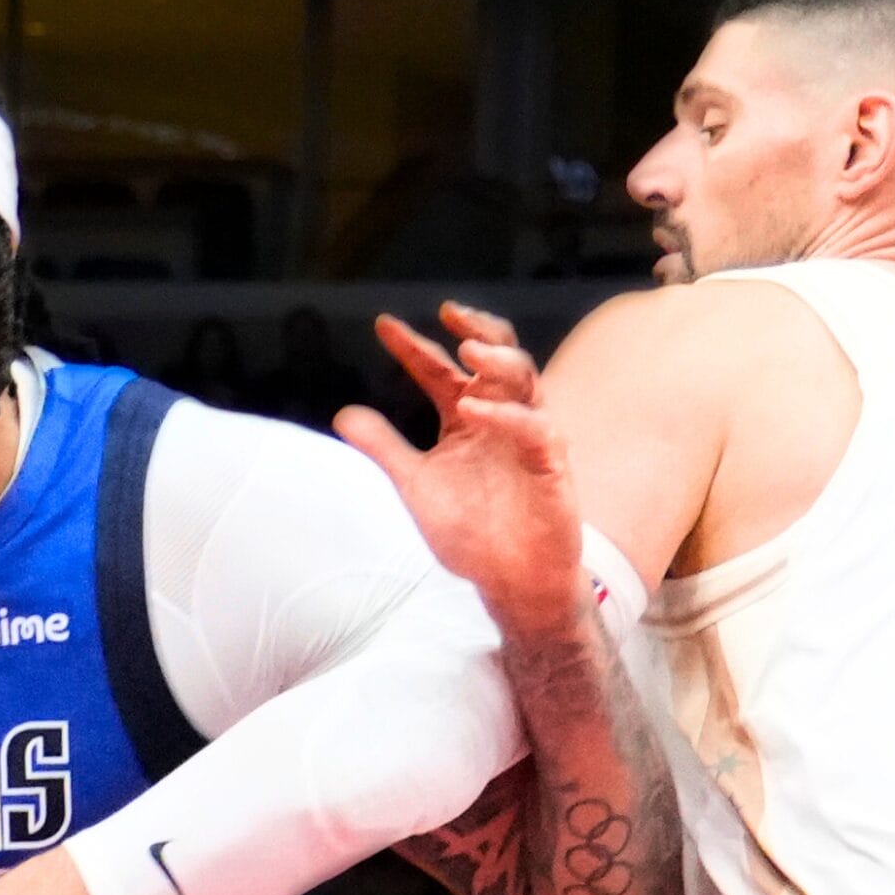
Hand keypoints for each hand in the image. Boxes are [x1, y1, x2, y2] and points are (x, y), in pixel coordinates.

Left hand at [335, 302, 584, 627]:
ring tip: (466, 350)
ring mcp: (528, 435)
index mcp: (465, 419)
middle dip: (475, 329)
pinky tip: (472, 409)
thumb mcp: (416, 486)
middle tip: (449, 312)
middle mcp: (498, 418)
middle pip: (492, 355)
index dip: (412, 347)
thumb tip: (343, 415)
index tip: (383, 324)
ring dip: (496, 359)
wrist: (511, 582)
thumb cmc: (471, 536)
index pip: (438, 371)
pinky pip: (533, 426)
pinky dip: (504, 414)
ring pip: (523, 378)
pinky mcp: (551, 462)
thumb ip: (384, 449)